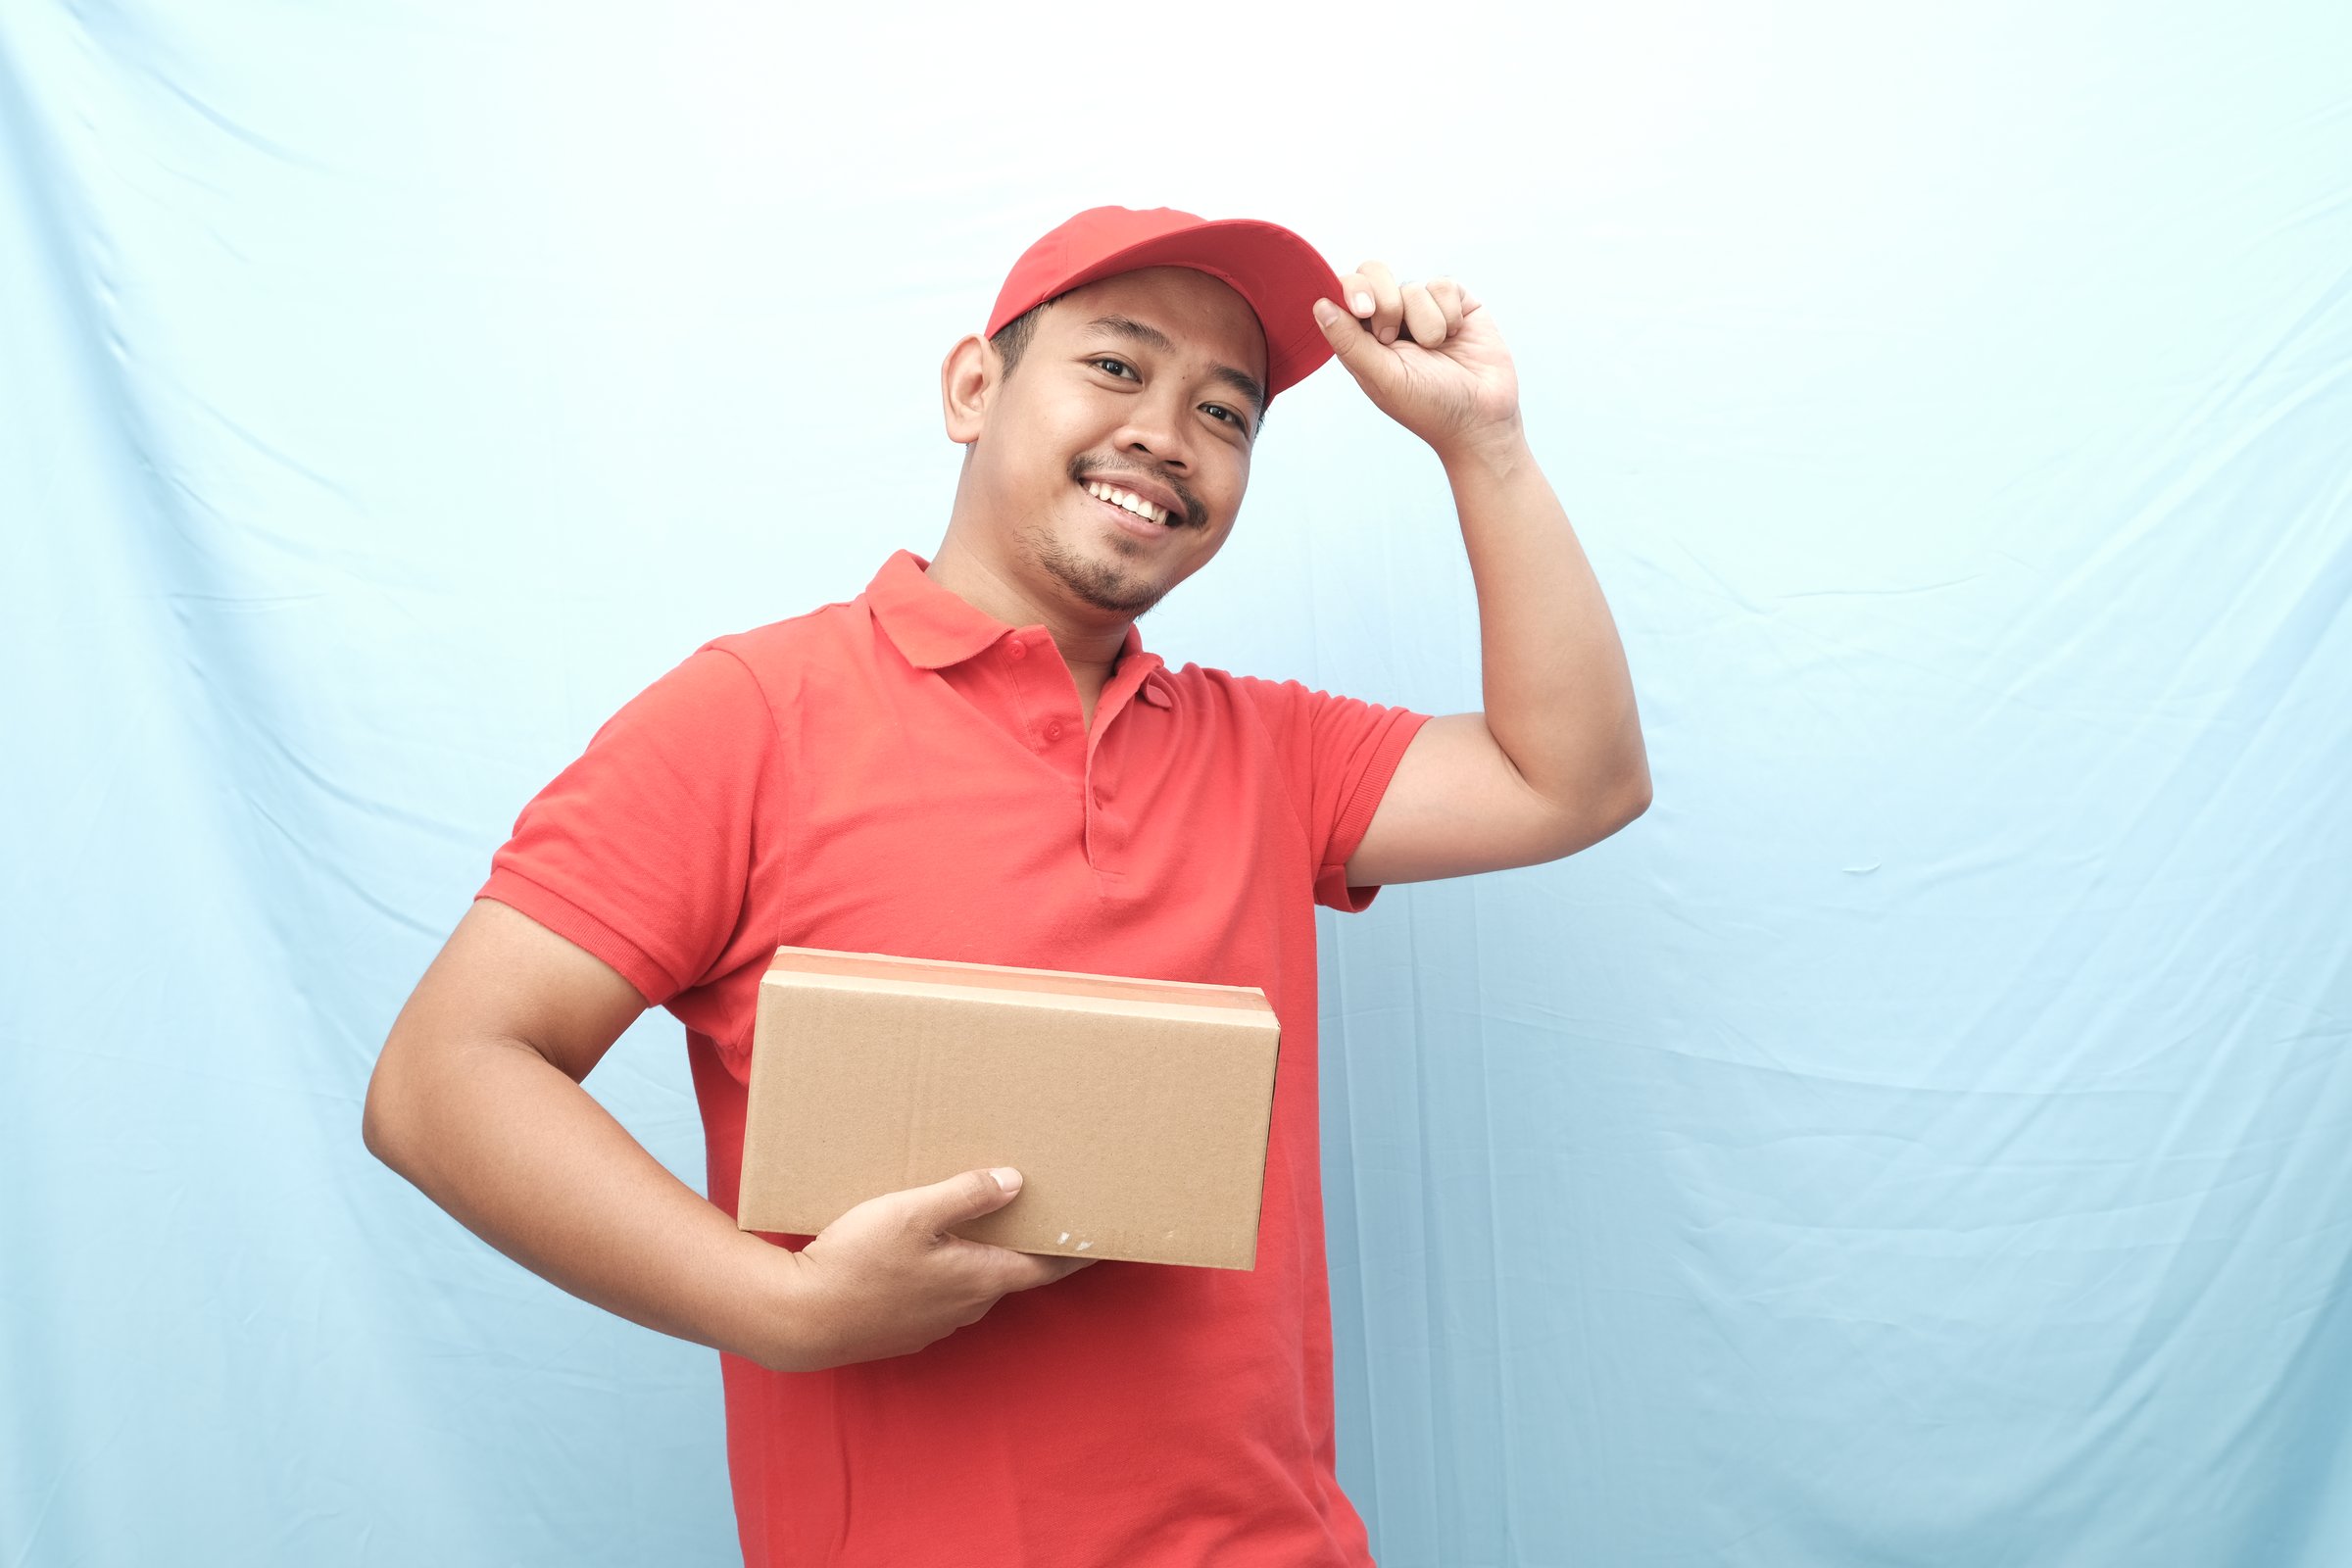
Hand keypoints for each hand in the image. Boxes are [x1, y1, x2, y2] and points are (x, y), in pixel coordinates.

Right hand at [769, 1166, 1095, 1370]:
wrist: (798, 1319)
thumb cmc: (856, 1263)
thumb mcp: (912, 1213)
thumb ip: (966, 1196)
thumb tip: (1015, 1182)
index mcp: (978, 1279)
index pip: (1045, 1268)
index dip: (1074, 1254)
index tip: (1102, 1242)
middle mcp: (964, 1308)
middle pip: (1008, 1273)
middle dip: (1022, 1247)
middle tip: (1034, 1216)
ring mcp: (932, 1324)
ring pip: (969, 1284)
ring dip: (978, 1258)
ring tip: (974, 1224)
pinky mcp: (901, 1329)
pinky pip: (936, 1295)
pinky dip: (942, 1272)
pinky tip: (920, 1252)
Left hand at [1312, 259, 1521, 462]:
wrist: (1481, 418)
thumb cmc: (1428, 406)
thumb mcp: (1383, 377)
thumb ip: (1349, 342)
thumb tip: (1320, 305)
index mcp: (1363, 337)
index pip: (1345, 290)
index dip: (1351, 290)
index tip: (1364, 310)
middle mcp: (1391, 318)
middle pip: (1373, 272)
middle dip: (1386, 303)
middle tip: (1393, 337)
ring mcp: (1423, 308)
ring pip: (1413, 286)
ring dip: (1425, 323)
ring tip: (1435, 349)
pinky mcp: (1456, 302)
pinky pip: (1444, 285)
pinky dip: (1449, 314)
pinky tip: (1455, 336)